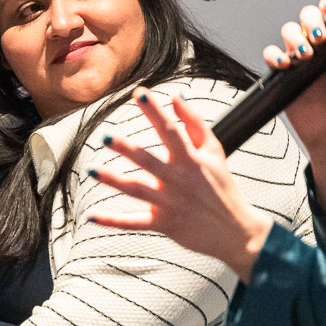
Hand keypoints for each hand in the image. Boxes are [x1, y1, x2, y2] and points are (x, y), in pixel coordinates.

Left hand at [86, 90, 277, 278]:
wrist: (235, 231)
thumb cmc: (221, 186)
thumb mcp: (215, 150)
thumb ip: (194, 122)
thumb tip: (175, 96)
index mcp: (191, 160)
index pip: (171, 131)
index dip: (155, 112)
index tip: (139, 93)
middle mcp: (179, 181)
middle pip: (149, 161)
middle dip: (127, 149)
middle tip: (106, 137)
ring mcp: (170, 204)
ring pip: (137, 190)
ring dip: (113, 181)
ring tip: (91, 171)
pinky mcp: (163, 224)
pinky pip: (133, 222)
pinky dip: (112, 221)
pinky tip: (90, 216)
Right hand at [266, 1, 325, 214]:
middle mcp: (318, 45)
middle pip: (307, 16)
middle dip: (311, 20)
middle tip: (319, 37)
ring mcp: (300, 57)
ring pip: (289, 31)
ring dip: (295, 37)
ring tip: (306, 55)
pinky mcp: (284, 72)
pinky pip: (272, 54)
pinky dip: (275, 55)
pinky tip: (286, 64)